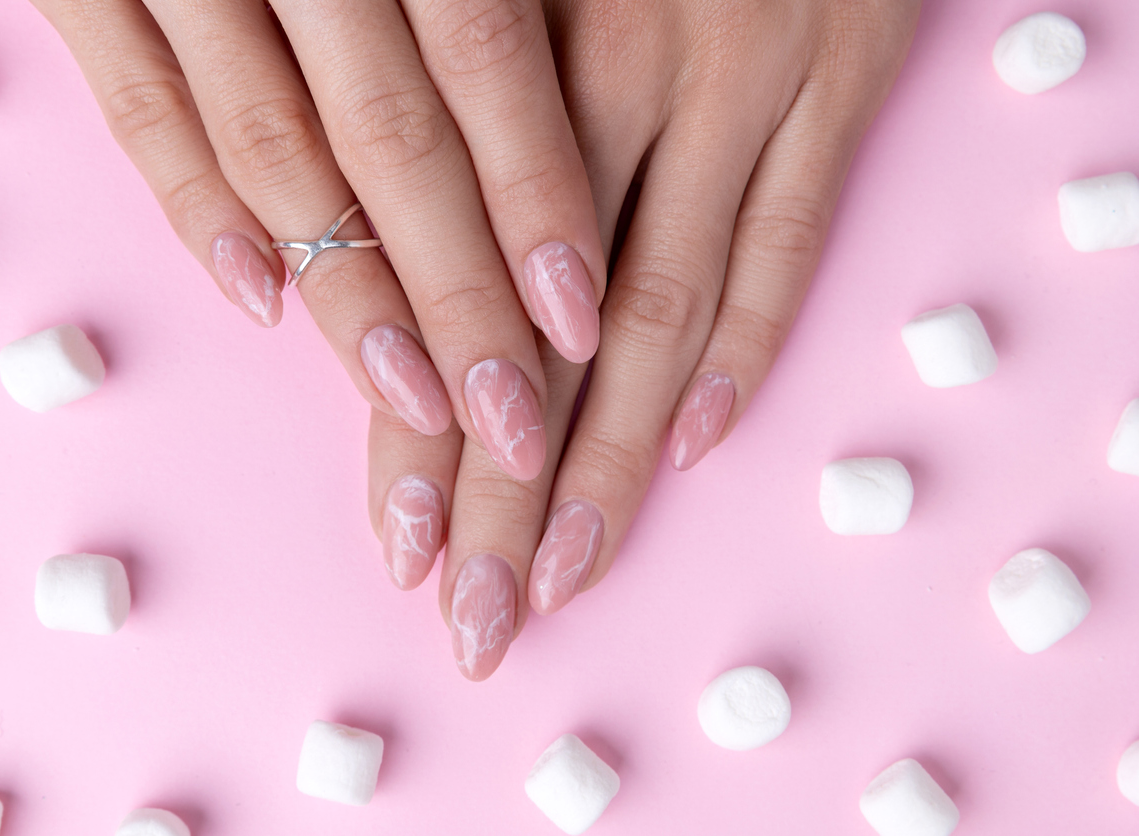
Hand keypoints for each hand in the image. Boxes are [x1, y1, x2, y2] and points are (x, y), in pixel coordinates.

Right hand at [31, 0, 609, 481]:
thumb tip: (557, 135)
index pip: (488, 63)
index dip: (536, 197)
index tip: (581, 322)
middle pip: (393, 143)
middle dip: (459, 297)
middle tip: (515, 427)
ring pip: (276, 153)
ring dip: (347, 290)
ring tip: (415, 401)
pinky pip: (143, 110)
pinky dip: (201, 211)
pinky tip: (262, 301)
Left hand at [369, 0, 920, 677]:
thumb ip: (444, 111)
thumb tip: (391, 272)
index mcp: (497, 64)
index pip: (445, 290)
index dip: (416, 431)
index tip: (397, 549)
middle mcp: (611, 85)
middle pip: (541, 335)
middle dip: (499, 492)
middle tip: (471, 616)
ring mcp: (737, 85)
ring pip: (658, 314)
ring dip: (612, 463)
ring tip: (562, 574)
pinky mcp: (837, 77)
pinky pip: (784, 238)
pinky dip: (742, 349)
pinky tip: (697, 445)